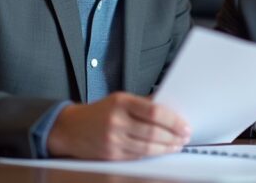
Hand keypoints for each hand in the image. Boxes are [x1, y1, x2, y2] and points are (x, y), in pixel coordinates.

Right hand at [47, 92, 189, 159]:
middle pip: (153, 132)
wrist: (70, 128)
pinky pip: (137, 156)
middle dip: (173, 136)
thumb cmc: (98, 112)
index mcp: (121, 102)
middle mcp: (116, 120)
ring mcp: (113, 139)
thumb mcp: (119, 99)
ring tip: (176, 145)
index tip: (184, 125)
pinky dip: (152, 154)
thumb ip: (143, 103)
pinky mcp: (111, 155)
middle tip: (184, 136)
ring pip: (147, 147)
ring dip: (166, 148)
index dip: (173, 120)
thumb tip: (169, 107)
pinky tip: (160, 151)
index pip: (154, 111)